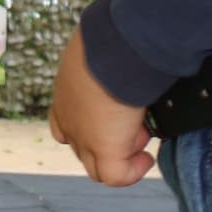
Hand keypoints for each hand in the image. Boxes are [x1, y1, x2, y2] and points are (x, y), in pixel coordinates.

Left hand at [50, 27, 156, 186]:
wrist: (119, 44)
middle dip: (112, 139)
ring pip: (97, 165)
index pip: (64, 121)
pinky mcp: (104, 147)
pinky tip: (147, 158)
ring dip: (123, 155)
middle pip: (82, 146)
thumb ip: (115, 53)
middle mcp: (69, 115)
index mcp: (66, 90)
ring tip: (143, 135)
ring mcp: (83, 134)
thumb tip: (138, 46)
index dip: (88, 127)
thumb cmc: (117, 35)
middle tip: (137, 122)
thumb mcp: (108, 44)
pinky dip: (132, 172)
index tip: (115, 117)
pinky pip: (114, 176)